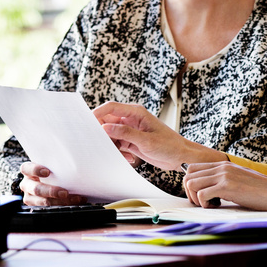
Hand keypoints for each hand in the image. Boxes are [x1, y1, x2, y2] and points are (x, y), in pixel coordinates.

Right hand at [18, 162, 86, 206]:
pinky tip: (75, 201)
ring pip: (42, 202)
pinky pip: (49, 209)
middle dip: (51, 192)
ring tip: (74, 198)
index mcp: (28, 171)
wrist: (47, 179)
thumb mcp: (49, 164)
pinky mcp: (37, 206)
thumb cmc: (50, 169)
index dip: (35, 170)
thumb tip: (73, 162)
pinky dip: (64, 205)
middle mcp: (27, 184)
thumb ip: (55, 164)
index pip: (26, 169)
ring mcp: (30, 197)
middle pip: (36, 189)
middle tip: (65, 192)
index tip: (47, 172)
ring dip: (59, 202)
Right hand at [93, 101, 224, 171]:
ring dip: (112, 146)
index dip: (97, 113)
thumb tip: (106, 127)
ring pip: (110, 135)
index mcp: (136, 112)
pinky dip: (119, 152)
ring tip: (125, 155)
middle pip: (107, 121)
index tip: (86, 123)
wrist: (180, 157)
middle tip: (100, 145)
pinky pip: (117, 144)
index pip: (111, 107)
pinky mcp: (130, 141)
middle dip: (103, 134)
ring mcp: (130, 130)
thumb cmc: (169, 145)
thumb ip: (126, 133)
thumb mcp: (147, 141)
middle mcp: (131, 119)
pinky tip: (130, 158)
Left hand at [182, 162, 266, 211]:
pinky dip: (205, 204)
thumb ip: (224, 180)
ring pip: (192, 184)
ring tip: (210, 204)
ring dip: (196, 198)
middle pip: (188, 174)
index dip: (193, 184)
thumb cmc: (260, 191)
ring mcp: (224, 175)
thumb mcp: (239, 180)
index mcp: (223, 164)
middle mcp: (221, 167)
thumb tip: (209, 188)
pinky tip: (218, 206)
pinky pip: (202, 195)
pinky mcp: (227, 187)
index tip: (202, 195)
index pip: (193, 168)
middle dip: (190, 191)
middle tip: (203, 202)